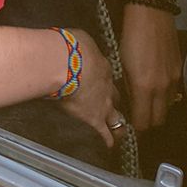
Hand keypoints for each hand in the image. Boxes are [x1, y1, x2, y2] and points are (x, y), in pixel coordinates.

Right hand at [56, 30, 122, 148]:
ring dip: (118, 125)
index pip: (107, 77)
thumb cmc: (69, 48)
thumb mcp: (80, 39)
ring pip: (117, 118)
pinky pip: (104, 134)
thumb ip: (83, 46)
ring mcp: (103, 105)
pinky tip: (108, 146)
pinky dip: (107, 141)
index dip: (105, 81)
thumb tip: (78, 44)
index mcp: (103, 67)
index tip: (101, 83)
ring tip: (120, 132)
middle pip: (116, 97)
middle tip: (113, 106)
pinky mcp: (94, 119)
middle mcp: (107, 87)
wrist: (65, 63)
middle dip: (115, 102)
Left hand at [119, 2, 181, 130]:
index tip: (130, 124)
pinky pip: (174, 93)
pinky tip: (157, 88)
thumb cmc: (130, 34)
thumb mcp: (120, 62)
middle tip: (139, 116)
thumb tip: (129, 101)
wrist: (151, 12)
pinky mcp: (180, 71)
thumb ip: (126, 86)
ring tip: (147, 102)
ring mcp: (174, 79)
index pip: (144, 122)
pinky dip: (166, 96)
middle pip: (159, 120)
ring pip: (168, 108)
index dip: (137, 127)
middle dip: (149, 122)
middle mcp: (162, 87)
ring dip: (158, 109)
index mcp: (144, 86)